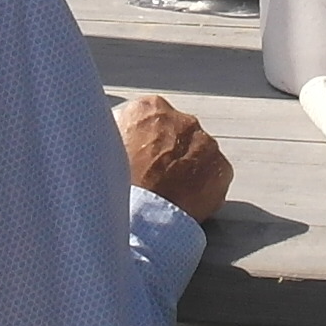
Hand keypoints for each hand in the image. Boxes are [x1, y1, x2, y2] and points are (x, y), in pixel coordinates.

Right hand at [115, 94, 233, 220]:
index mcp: (148, 109)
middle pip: (177, 133)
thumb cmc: (117, 186)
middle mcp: (181, 119)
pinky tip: (186, 201)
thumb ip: (116, 135)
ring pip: (198, 153)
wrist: (142, 216)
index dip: (143, 140)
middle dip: (169, 151)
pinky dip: (204, 187)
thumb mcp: (103, 150)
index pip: (149, 117)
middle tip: (154, 177)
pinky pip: (214, 175)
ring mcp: (206, 143)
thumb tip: (114, 134)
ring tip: (169, 193)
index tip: (139, 157)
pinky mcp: (222, 167)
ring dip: (187, 169)